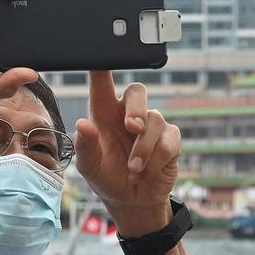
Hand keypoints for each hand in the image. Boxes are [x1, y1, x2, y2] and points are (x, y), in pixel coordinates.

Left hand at [75, 72, 180, 230]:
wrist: (132, 200)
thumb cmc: (107, 177)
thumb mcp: (89, 167)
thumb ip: (86, 146)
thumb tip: (84, 125)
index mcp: (104, 112)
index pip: (102, 83)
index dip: (102, 67)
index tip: (101, 55)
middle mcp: (128, 114)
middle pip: (138, 91)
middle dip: (136, 108)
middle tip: (131, 127)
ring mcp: (151, 126)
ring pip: (155, 120)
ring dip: (144, 147)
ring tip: (133, 169)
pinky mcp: (170, 140)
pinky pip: (169, 140)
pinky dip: (156, 158)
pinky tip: (145, 172)